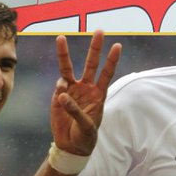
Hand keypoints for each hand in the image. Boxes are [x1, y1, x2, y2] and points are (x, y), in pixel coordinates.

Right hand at [49, 31, 121, 157]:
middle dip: (95, 48)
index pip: (107, 73)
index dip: (112, 60)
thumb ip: (76, 111)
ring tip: (61, 38)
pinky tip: (61, 97)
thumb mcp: (86, 126)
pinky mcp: (58, 95)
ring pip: (68, 68)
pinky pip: (59, 85)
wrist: (71, 145)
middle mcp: (86, 88)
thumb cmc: (85, 136)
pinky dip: (60, 87)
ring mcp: (72, 90)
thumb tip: (63, 95)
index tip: (117, 45)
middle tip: (100, 30)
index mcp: (98, 94)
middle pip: (91, 64)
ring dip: (64, 54)